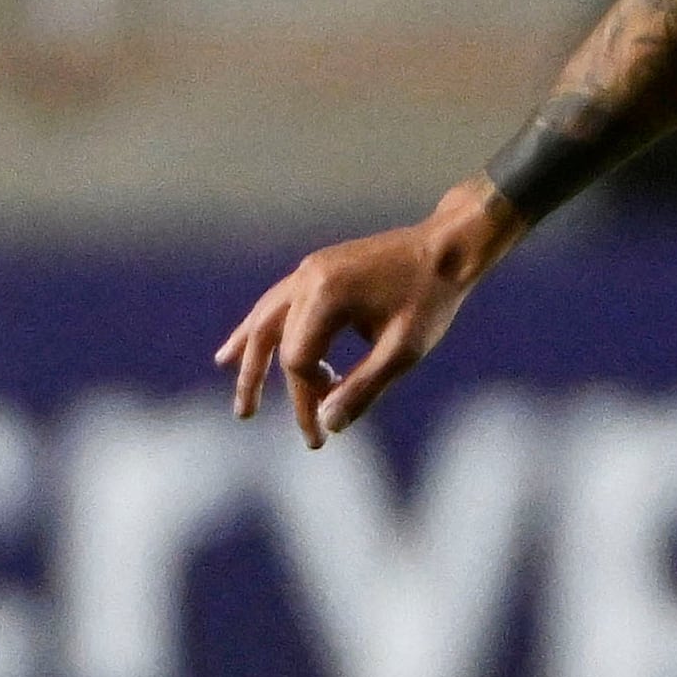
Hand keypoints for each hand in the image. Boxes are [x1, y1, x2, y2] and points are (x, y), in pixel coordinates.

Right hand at [217, 183, 515, 442]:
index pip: (299, 360)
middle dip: (261, 381)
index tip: (324, 429)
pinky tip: (244, 342)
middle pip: (274, 339)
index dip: (306, 399)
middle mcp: (309, 278)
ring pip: (266, 316)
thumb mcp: (404, 350)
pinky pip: (279, 302)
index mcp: (327, 295)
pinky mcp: (318, 269)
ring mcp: (310, 270)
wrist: (448, 247)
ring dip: (249, 350)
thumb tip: (327, 424)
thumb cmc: (432, 299)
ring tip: (227, 373)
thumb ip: (364, 388)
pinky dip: (261, 324)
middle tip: (245, 416)